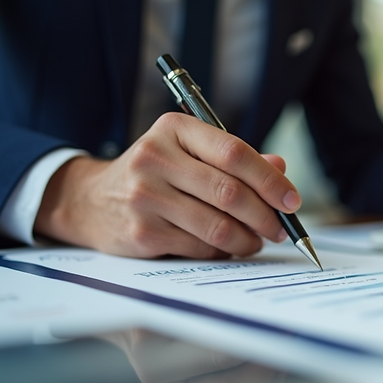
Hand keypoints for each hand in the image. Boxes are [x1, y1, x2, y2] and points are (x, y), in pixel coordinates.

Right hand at [34, 112, 299, 257]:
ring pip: (216, 226)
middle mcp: (155, 158)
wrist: (90, 199)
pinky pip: (198, 247)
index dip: (269, 179)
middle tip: (280, 229)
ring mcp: (145, 197)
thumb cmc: (153, 174)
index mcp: (174, 130)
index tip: (292, 201)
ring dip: (246, 240)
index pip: (234, 152)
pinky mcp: (141, 232)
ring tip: (255, 242)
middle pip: (229, 192)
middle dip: (265, 216)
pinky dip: (220, 252)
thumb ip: (233, 158)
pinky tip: (225, 249)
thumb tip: (281, 170)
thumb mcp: (187, 153)